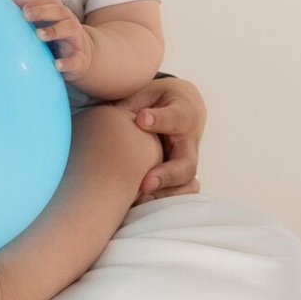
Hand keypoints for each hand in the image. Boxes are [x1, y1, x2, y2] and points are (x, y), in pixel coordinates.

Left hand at [19, 0, 93, 82]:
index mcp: (60, 13)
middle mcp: (69, 23)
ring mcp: (75, 41)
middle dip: (43, 11)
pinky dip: (67, 62)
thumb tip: (14, 2)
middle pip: (60, 11)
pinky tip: (57, 65)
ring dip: (55, 30)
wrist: (81, 58)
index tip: (22, 8)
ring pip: (70, 29)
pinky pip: (76, 60)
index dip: (38, 2)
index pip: (52, 1)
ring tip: (39, 35)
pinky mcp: (79, 60)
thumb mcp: (46, 23)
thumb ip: (32, 11)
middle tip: (26, 16)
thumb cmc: (57, 37)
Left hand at [115, 74, 205, 202]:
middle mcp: (189, 143)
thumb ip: (132, 103)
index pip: (177, 117)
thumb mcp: (146, 93)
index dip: (161, 120)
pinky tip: (138, 206)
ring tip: (139, 200)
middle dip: (167, 175)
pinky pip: (179, 196)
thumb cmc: (156, 101)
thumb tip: (110, 114)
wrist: (179, 110)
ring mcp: (187, 164)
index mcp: (183, 114)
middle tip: (146, 183)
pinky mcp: (181, 180)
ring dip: (164, 195)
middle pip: (186, 164)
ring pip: (186, 185)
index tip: (142, 119)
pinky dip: (162, 203)